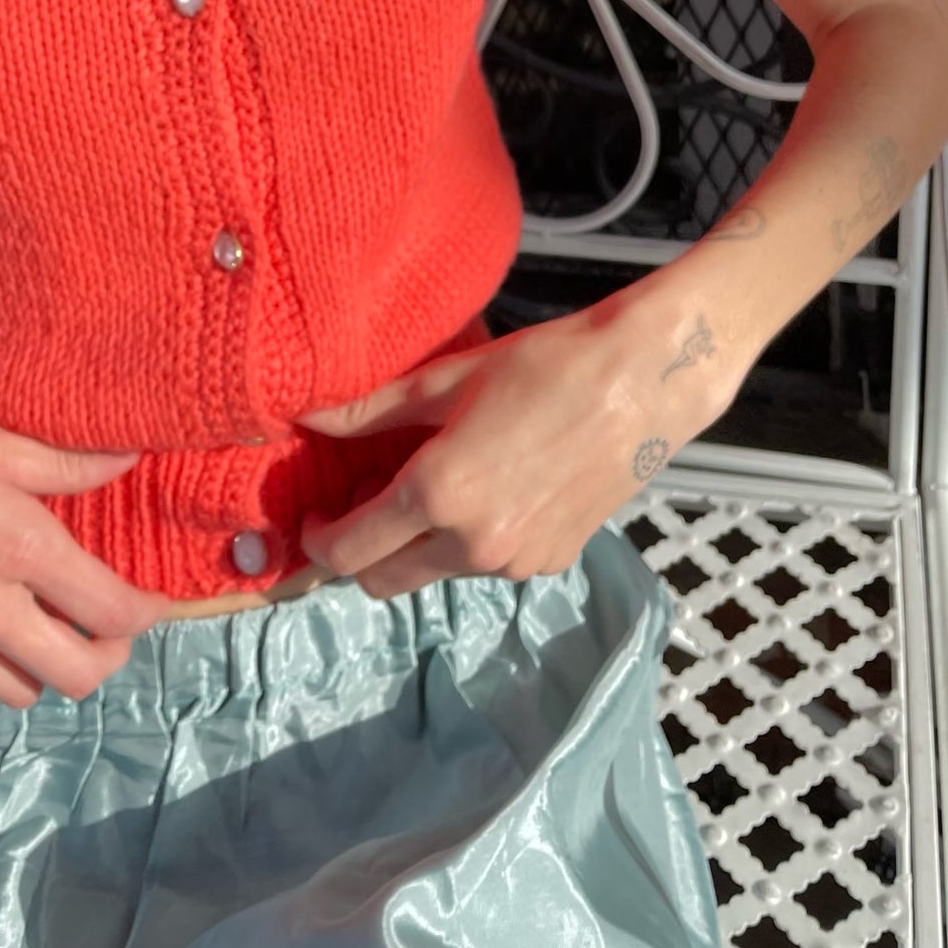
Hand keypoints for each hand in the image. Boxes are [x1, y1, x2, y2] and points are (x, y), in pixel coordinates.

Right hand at [0, 378, 168, 708]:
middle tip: (110, 616)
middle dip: (110, 655)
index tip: (158, 596)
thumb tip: (124, 460)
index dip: (149, 612)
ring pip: (23, 689)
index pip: (111, 611)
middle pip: (78, 676)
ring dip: (49, 664)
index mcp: (14, 545)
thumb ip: (55, 461)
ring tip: (51, 617)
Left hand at [296, 286, 729, 598]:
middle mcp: (471, 545)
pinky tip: (491, 486)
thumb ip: (368, 411)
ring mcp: (515, 564)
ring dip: (417, 543)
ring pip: (435, 573)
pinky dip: (469, 539)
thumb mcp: (445, 382)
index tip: (316, 514)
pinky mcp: (550, 563)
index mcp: (436, 495)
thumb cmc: (543, 366)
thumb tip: (305, 418)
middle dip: (360, 551)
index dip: (317, 540)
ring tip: (435, 480)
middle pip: (382, 581)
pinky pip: (485, 565)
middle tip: (368, 497)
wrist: (642, 383)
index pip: (348, 553)